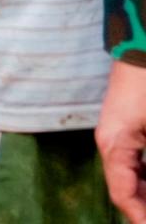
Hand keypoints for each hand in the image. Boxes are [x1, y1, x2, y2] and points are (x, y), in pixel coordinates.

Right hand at [98, 61, 145, 222]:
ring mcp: (118, 136)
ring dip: (145, 193)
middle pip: (126, 190)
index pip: (123, 195)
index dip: (140, 216)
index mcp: (114, 145)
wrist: (142, 47)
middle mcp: (111, 144)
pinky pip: (136, 164)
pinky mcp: (128, 129)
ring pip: (131, 177)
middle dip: (142, 206)